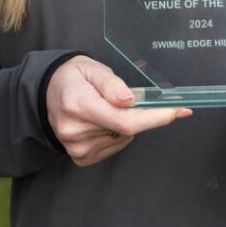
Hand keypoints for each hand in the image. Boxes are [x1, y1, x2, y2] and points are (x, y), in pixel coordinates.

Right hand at [46, 56, 191, 166]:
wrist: (48, 92)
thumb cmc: (73, 76)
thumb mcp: (92, 68)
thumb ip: (112, 84)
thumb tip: (129, 100)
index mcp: (79, 104)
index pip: (125, 120)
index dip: (155, 117)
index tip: (178, 111)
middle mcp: (75, 131)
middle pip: (126, 129)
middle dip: (139, 113)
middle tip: (129, 97)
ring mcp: (76, 148)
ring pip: (122, 138)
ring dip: (125, 123)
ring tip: (106, 106)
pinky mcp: (80, 158)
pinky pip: (114, 146)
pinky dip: (116, 133)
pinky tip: (102, 120)